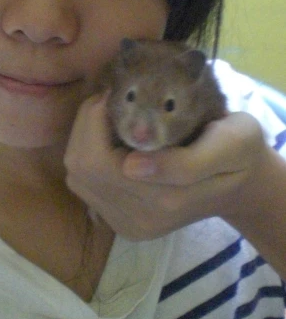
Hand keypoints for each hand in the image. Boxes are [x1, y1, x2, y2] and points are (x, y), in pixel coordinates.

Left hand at [64, 92, 267, 240]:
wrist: (241, 182)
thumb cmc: (238, 152)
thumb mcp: (232, 143)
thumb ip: (187, 162)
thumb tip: (130, 166)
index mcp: (166, 199)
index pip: (97, 160)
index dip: (96, 118)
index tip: (116, 92)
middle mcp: (140, 219)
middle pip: (81, 167)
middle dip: (87, 124)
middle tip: (112, 100)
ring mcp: (127, 225)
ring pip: (76, 175)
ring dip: (85, 138)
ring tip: (113, 118)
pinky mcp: (119, 223)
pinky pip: (83, 184)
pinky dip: (88, 155)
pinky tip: (112, 142)